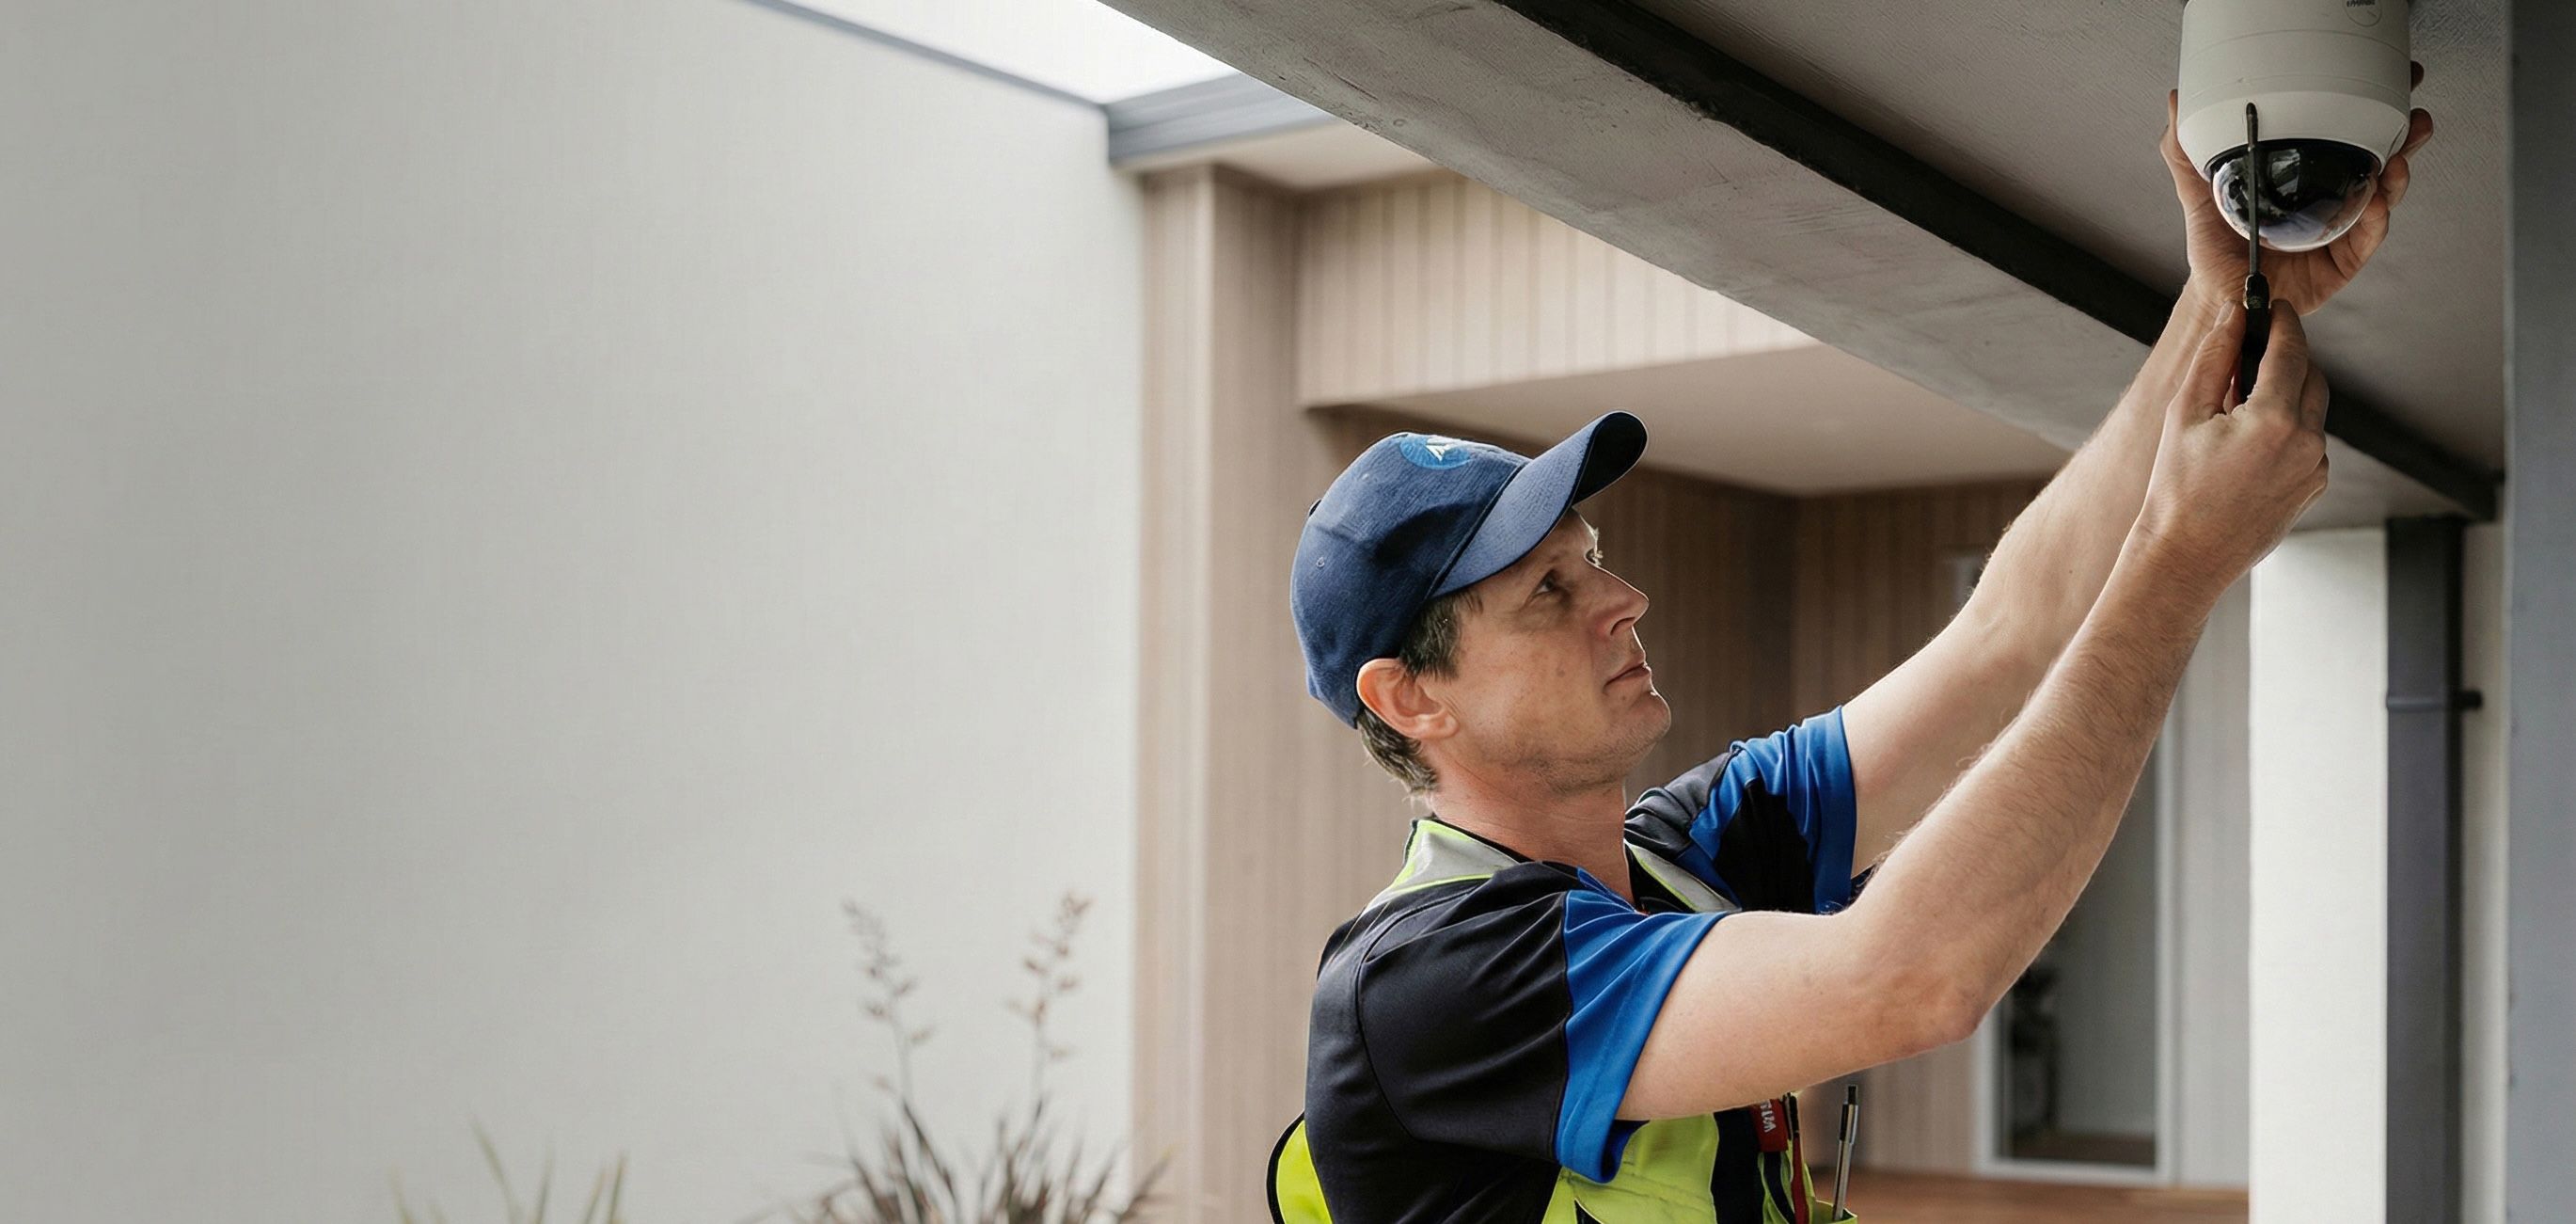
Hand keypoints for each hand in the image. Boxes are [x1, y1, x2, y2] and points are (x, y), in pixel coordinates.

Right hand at [2135, 302, 2330, 593]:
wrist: (2186, 555)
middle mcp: (2308, 443)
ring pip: (2312, 409)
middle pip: (2312, 375)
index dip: (2282, 321)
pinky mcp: (2315, 487)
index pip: (2291, 349)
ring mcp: (2316, 468)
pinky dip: (2287, 430)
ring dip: (2286, 395)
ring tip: (2239, 408)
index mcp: (2274, 420)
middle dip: (2286, 357)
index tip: (2273, 305)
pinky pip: (2309, 442)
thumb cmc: (2176, 488)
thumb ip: (2214, 357)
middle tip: (2249, 355)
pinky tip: (2248, 445)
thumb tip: (2233, 315)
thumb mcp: (2184, 413)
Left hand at [2162, 65, 2435, 313]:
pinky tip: (2375, 204)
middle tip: (2413, 118)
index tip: (2389, 84)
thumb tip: (2176, 104)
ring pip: (2382, 198)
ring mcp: (2341, 230)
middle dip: (2402, 139)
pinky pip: (2366, 239)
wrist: (2217, 297)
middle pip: (2379, 162)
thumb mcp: (2198, 194)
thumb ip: (2186, 154)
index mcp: (2304, 178)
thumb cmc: (2217, 248)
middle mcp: (2330, 200)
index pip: (2345, 137)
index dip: (2370, 111)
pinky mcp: (2343, 262)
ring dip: (2395, 178)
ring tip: (2395, 161)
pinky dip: (2374, 220)